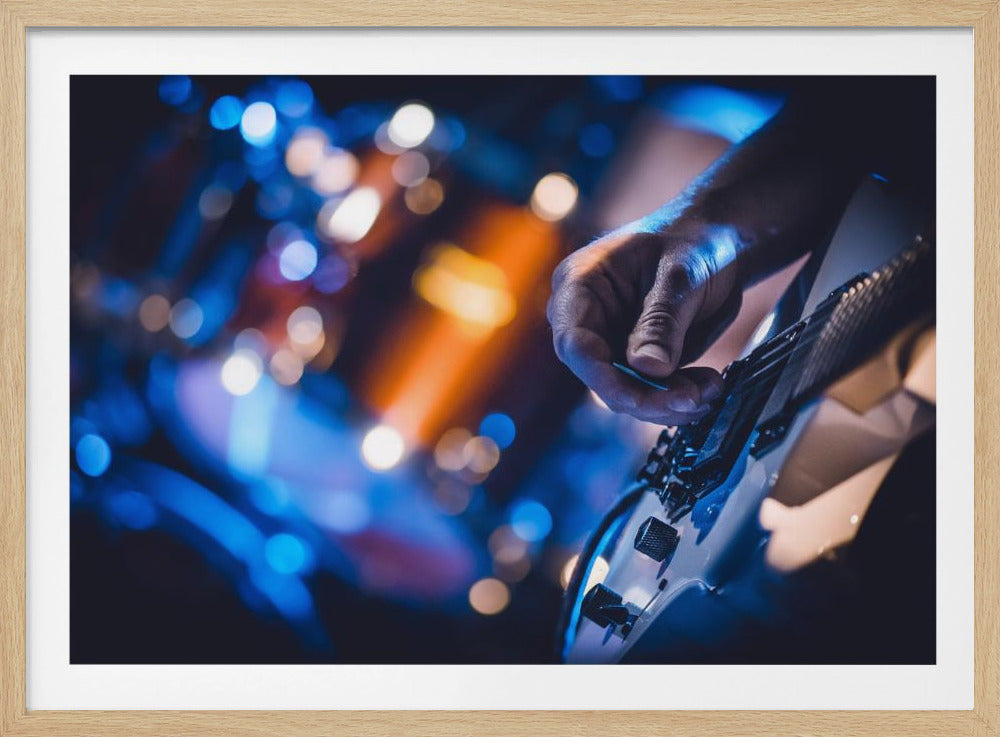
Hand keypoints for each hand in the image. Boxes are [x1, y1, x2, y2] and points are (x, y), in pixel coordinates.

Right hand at [547, 216, 741, 424]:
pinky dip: (680, 398)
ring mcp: (611, 344)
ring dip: (669, 403)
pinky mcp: (636, 362)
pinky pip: (651, 393)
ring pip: (627, 393)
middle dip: (647, 397)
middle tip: (694, 399)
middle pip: (601, 377)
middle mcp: (587, 321)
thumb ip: (662, 321)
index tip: (639, 399)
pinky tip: (710, 387)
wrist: (715, 243)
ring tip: (711, 390)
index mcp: (580, 286)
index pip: (576, 342)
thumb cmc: (692, 243)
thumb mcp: (681, 275)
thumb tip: (649, 369)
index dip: (603, 377)